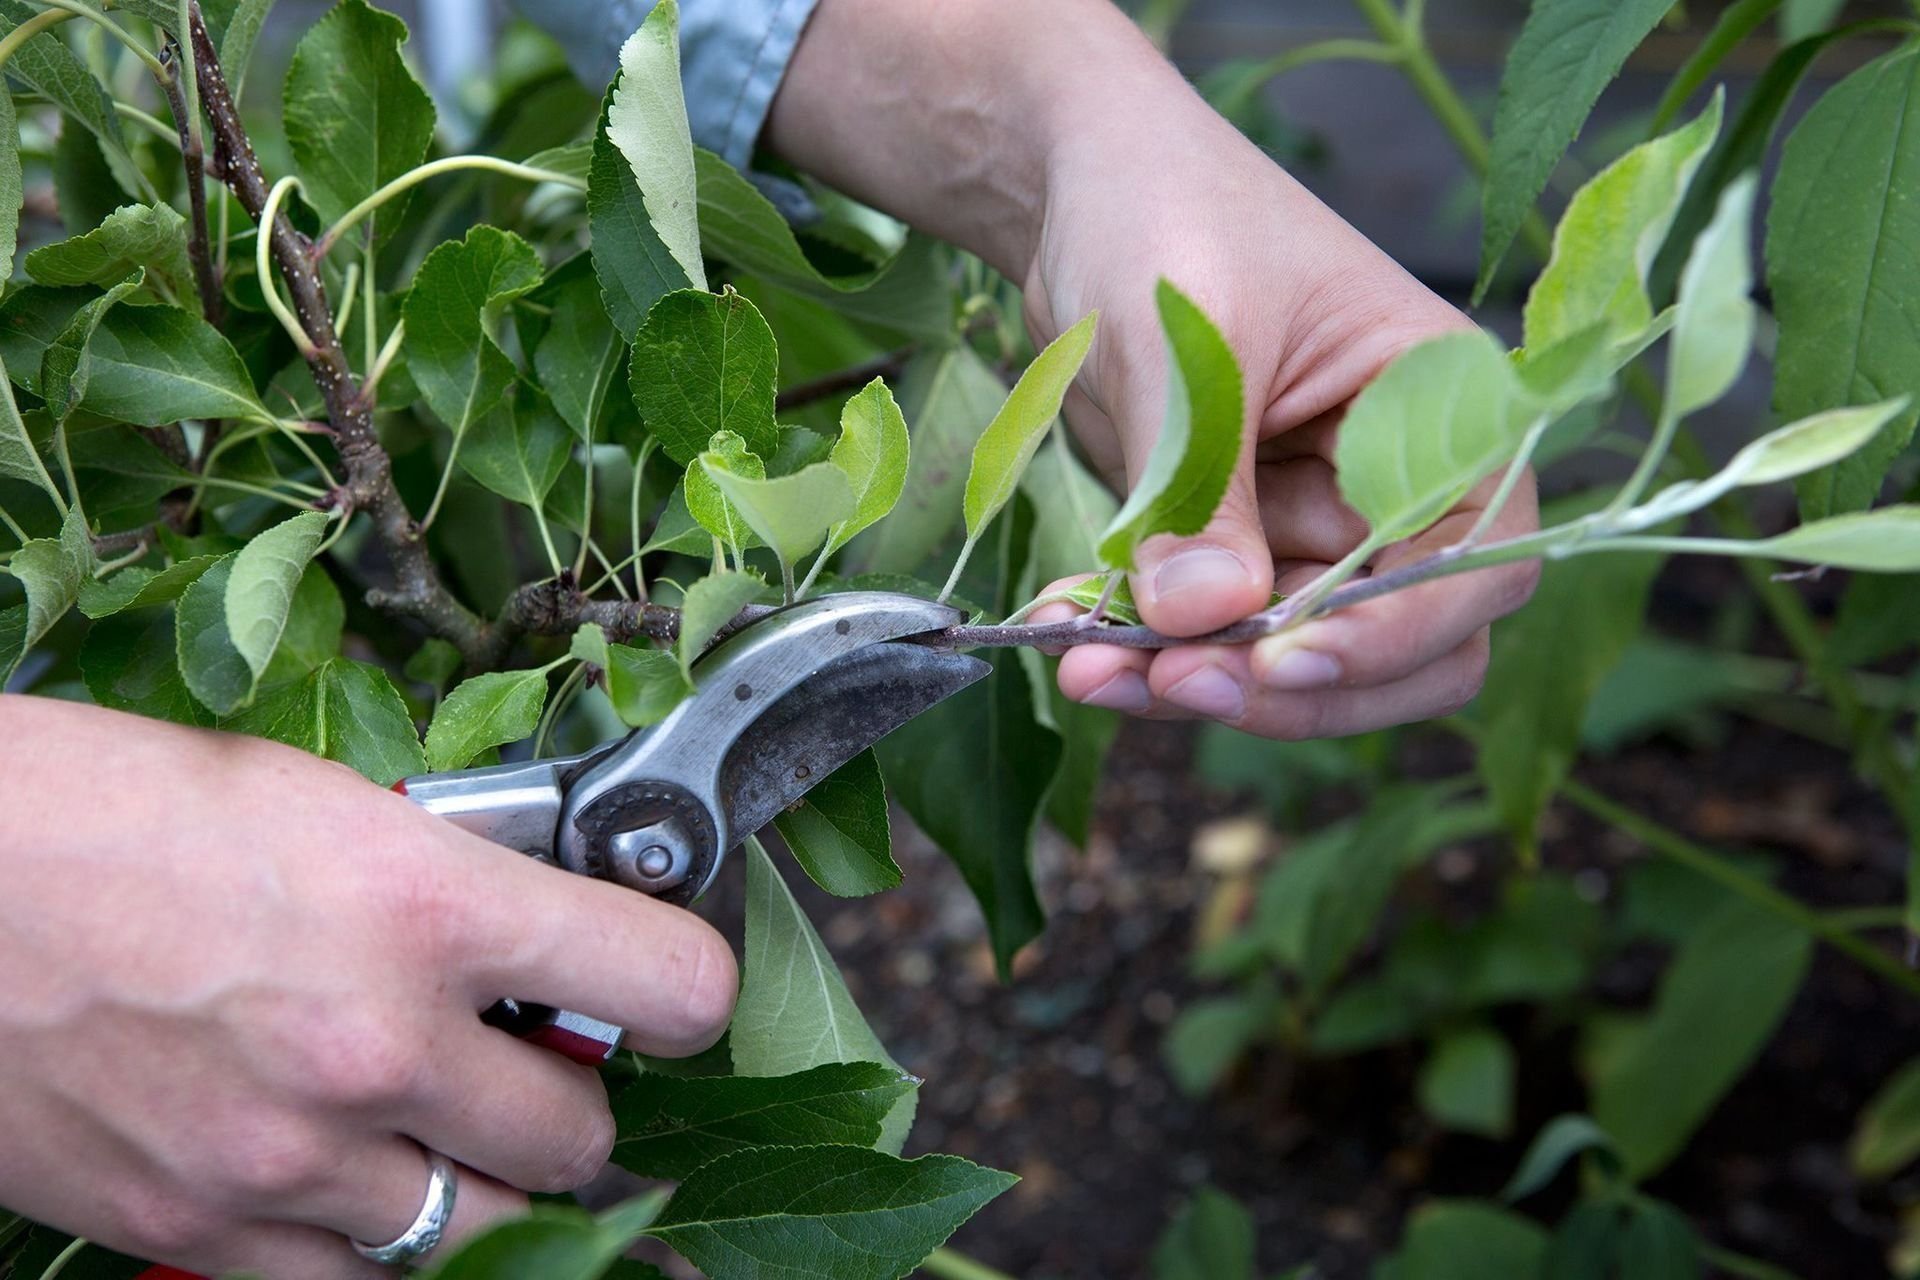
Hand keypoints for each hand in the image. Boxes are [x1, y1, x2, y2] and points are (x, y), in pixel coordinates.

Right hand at [0, 696, 736, 1277]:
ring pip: (493, 1235)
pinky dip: (383, 1249)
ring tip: (442, 1127)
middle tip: (528, 1062)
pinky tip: (356, 1185)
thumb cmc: (111, 812)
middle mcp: (379, 1047)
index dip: (687, 988)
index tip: (669, 989)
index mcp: (428, 907)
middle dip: (572, 1102)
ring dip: (492, 1186)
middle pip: (583, 1136)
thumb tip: (544, 923)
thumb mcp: (322, 804)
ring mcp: (293, 1160)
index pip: (671, 982)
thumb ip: (453, 877)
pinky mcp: (203, 1232)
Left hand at [768, 0, 1539, 739]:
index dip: (1390, 633)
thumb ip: (1202, 483)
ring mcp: (1314, 528)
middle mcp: (1396, 488)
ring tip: (1085, 666)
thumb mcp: (1190, 340)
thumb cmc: (1166, 214)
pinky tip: (1067, 632)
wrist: (1078, 191)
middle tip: (1166, 684)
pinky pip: (1207, 638)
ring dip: (1192, 682)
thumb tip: (1209, 618)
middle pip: (1395, 648)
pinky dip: (1142, 650)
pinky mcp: (1234, 552)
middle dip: (1282, 684)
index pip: (1471, 564)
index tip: (1281, 658)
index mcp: (1443, 411)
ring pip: (1290, 662)